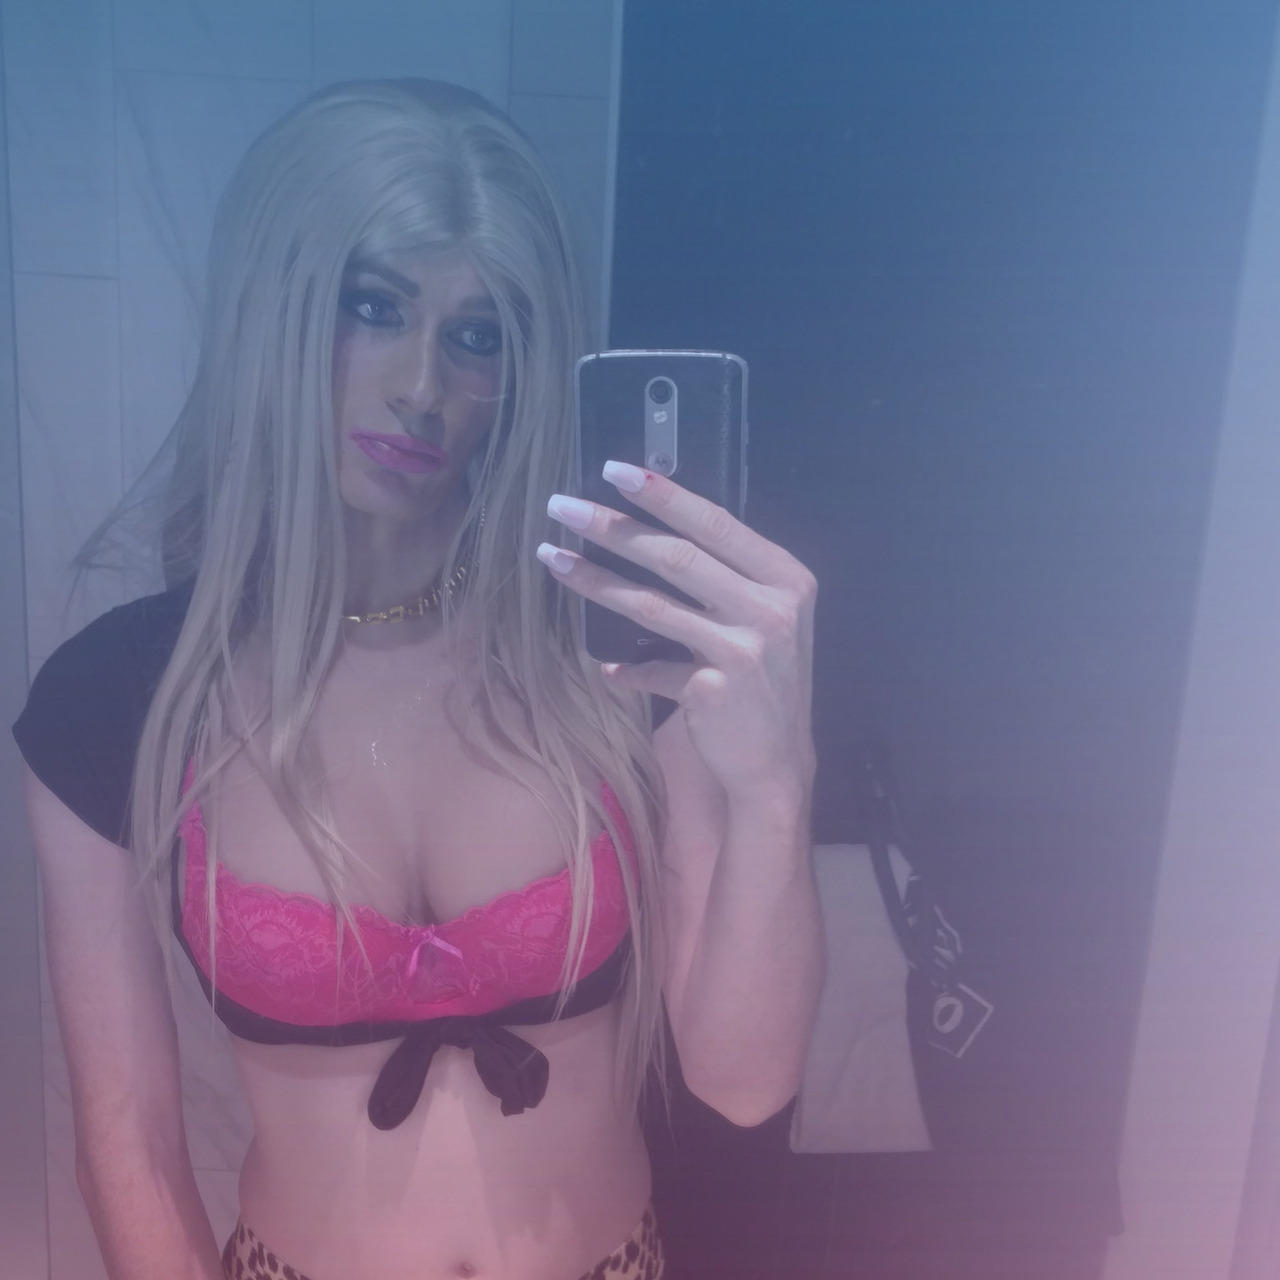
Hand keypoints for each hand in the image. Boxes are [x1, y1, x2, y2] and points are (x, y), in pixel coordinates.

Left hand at [537, 460, 816, 794]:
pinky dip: (625, 670)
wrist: (778, 763)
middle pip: (677, 557)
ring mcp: (744, 651)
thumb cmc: (765, 680)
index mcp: (785, 577)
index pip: (716, 523)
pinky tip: (605, 669)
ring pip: (652, 606)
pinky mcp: (714, 693)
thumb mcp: (766, 617)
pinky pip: (652, 671)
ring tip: (553, 558)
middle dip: (612, 527)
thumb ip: (726, 576)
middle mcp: (772, 609)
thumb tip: (648, 528)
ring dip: (596, 580)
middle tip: (561, 506)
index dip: (663, 495)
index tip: (614, 470)